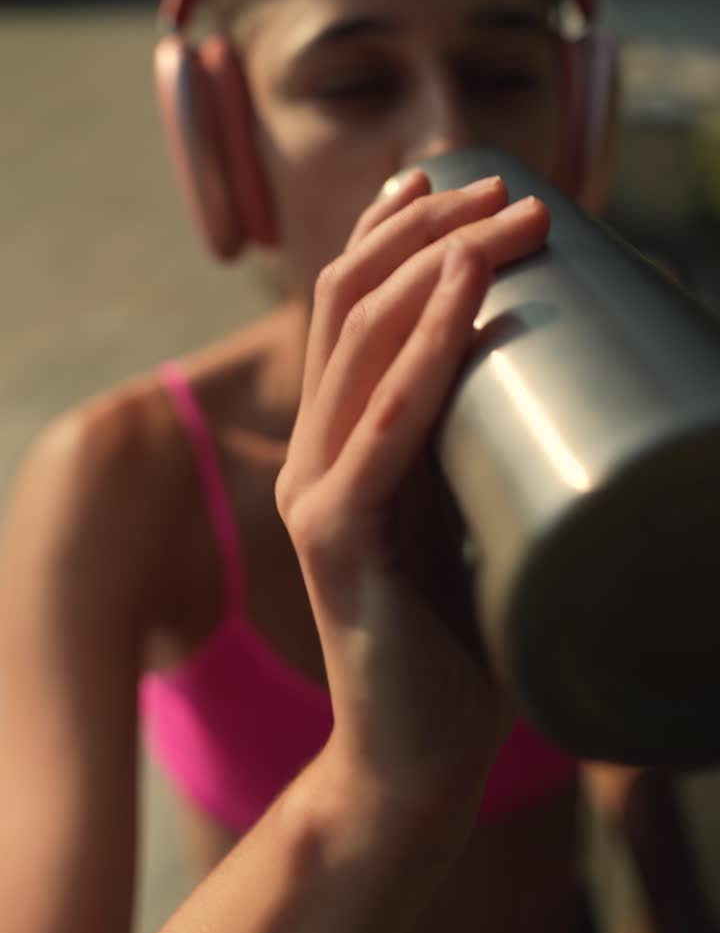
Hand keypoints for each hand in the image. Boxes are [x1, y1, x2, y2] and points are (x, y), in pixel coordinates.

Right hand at [276, 170, 550, 832]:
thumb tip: (567, 353)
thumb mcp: (470, 503)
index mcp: (342, 436)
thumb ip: (480, 435)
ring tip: (507, 218)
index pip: (351, 305)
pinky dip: (425, 350)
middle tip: (512, 192)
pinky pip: (379, 427)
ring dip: (437, 262)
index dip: (394, 228)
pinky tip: (467, 292)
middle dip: (432, 228)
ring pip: (360, 339)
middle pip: (354, 299)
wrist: (416, 755)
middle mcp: (317, 448)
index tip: (453, 177)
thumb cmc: (462, 630)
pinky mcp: (334, 539)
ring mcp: (318, 490)